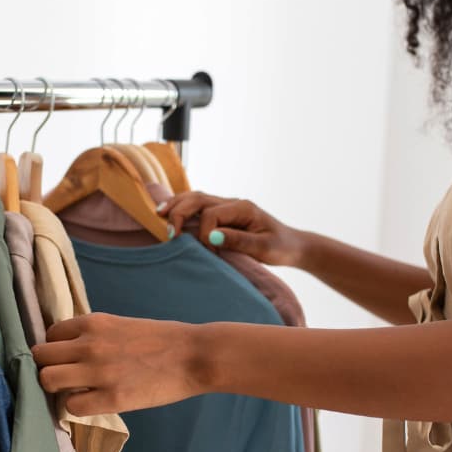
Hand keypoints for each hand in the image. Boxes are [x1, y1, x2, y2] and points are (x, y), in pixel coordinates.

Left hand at [32, 313, 205, 415]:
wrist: (194, 355)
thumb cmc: (163, 339)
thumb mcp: (122, 324)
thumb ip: (95, 334)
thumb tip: (71, 349)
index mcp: (93, 322)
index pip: (50, 335)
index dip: (55, 349)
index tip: (66, 359)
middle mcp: (89, 344)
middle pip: (40, 356)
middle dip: (48, 367)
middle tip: (63, 377)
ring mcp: (98, 372)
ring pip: (47, 380)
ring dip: (56, 387)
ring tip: (73, 391)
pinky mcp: (111, 398)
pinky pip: (71, 406)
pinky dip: (75, 406)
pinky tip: (90, 402)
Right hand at [158, 192, 305, 266]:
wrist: (292, 245)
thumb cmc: (280, 247)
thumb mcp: (263, 248)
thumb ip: (238, 241)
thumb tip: (212, 237)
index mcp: (242, 207)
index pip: (212, 214)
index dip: (205, 233)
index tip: (210, 252)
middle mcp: (232, 203)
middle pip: (198, 198)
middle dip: (180, 212)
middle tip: (169, 233)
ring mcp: (227, 206)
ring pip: (195, 198)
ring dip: (177, 206)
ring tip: (158, 214)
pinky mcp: (223, 215)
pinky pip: (199, 207)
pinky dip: (182, 208)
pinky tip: (169, 213)